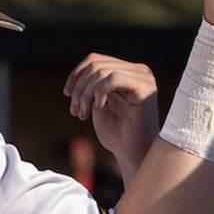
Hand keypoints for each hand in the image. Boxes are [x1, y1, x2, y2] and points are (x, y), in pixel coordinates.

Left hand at [64, 53, 159, 176]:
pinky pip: (113, 79)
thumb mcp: (98, 103)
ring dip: (86, 94)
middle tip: (77, 111)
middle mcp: (139, 71)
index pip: (96, 59)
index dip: (77, 75)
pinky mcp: (146, 89)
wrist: (131, 154)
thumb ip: (93, 84)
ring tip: (83, 114)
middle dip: (80, 88)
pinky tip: (98, 109)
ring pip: (102, 72)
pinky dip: (99, 93)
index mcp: (128, 72)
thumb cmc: (117, 133)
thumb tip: (79, 72)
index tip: (68, 94)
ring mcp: (144, 79)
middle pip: (96, 65)